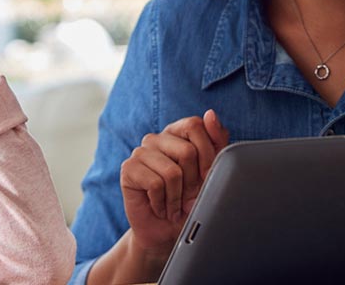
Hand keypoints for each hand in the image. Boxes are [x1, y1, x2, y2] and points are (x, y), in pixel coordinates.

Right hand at [120, 110, 229, 257]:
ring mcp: (141, 152)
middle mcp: (157, 138)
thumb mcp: (211, 172)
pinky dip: (163, 203)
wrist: (166, 231)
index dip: (207, 155)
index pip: (196, 125)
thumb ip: (216, 142)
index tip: (205, 176)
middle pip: (187, 151)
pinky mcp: (128, 169)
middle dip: (193, 182)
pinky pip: (156, 184)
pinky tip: (160, 207)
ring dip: (178, 197)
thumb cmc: (189, 200)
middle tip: (187, 196)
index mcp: (177, 132)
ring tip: (174, 204)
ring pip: (173, 172)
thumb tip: (210, 114)